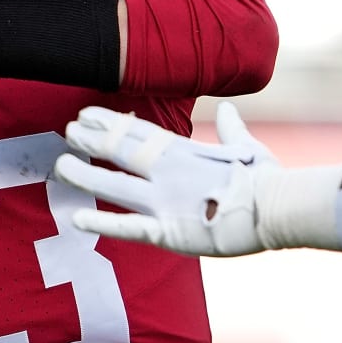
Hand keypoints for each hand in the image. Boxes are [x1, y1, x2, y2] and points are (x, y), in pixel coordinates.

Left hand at [50, 102, 277, 255]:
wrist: (280, 209)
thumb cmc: (268, 180)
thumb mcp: (248, 147)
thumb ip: (231, 129)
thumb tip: (229, 110)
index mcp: (185, 152)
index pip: (138, 133)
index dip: (109, 123)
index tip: (85, 114)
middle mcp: (168, 172)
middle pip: (120, 152)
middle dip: (91, 141)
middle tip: (66, 132)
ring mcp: (165, 201)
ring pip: (115, 185)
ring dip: (86, 175)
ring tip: (61, 167)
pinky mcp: (169, 232)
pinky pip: (129, 227)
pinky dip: (102, 223)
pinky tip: (77, 219)